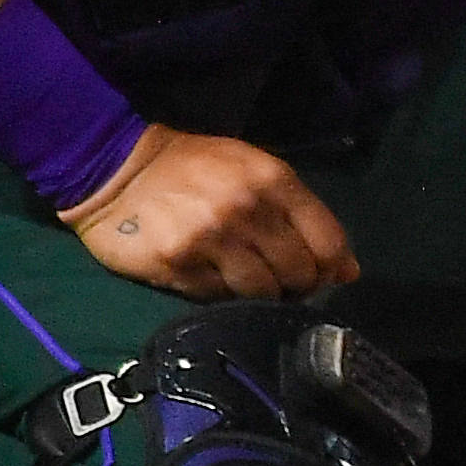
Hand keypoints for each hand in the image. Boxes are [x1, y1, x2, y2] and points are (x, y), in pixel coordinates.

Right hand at [63, 127, 355, 298]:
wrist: (118, 171)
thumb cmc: (196, 168)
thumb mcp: (255, 170)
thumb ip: (302, 214)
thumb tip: (347, 270)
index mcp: (274, 181)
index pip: (328, 240)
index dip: (332, 267)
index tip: (326, 276)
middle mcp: (247, 210)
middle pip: (299, 271)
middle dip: (300, 285)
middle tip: (286, 282)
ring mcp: (210, 240)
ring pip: (261, 292)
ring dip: (263, 295)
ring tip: (250, 282)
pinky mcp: (176, 266)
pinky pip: (218, 298)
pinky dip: (223, 296)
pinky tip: (215, 278)